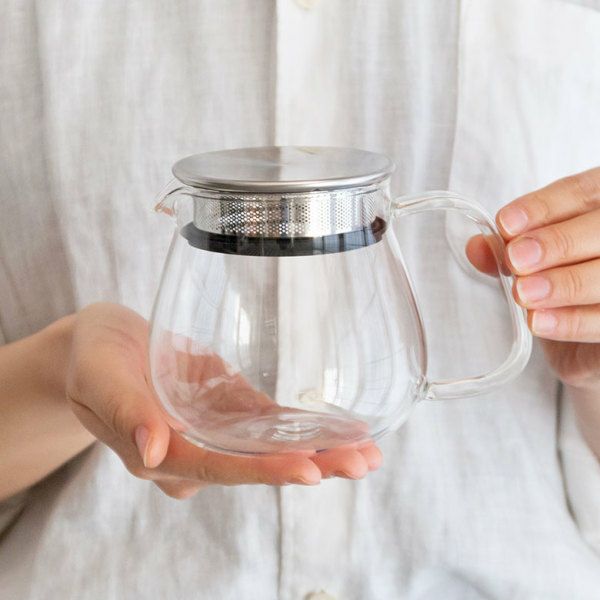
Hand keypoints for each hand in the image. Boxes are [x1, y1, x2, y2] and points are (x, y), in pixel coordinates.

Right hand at [66, 303, 380, 498]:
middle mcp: (194, 452)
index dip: (263, 470)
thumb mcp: (98, 376)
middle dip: (310, 465)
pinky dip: (304, 427)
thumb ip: (123, 411)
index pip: (217, 468)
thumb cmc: (93, 359)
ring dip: (320, 450)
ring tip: (368, 451)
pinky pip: (268, 424)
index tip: (309, 469)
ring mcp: (215, 432)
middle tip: (362, 463)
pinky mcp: (229, 409)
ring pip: (269, 447)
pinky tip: (339, 428)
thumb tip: (155, 450)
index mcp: (160, 455)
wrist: (102, 345)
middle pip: (255, 465)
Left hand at [467, 167, 599, 391]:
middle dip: (556, 243)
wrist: (580, 343)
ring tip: (524, 293)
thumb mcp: (527, 262)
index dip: (543, 207)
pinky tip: (539, 321)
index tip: (505, 223)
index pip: (581, 192)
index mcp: (598, 207)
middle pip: (599, 230)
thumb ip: (504, 252)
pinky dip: (570, 321)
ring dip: (563, 284)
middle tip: (516, 259)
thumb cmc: (556, 285)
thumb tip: (478, 247)